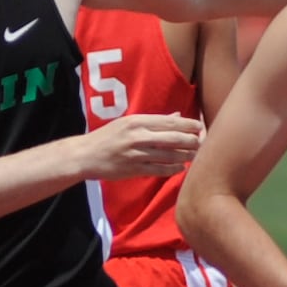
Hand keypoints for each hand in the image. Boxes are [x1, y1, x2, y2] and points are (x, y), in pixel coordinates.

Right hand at [86, 113, 202, 179]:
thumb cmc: (108, 137)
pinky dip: (172, 169)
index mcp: (137, 121)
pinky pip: (159, 170)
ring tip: (195, 155)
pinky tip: (181, 168)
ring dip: (185, 156)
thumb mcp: (128, 123)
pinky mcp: (133, 169)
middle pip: (173, 138)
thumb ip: (154, 121)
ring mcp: (136, 153)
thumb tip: (177, 117)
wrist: (85, 155)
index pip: (170, 122)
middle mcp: (138, 136)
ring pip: (169, 155)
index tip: (200, 127)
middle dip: (191, 141)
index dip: (188, 125)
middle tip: (202, 143)